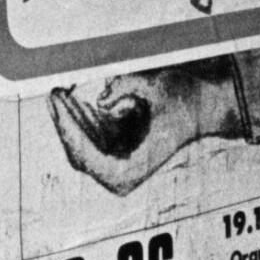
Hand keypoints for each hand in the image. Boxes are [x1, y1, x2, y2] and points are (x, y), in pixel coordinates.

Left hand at [47, 61, 246, 194]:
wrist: (206, 108)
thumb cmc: (185, 100)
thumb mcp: (158, 85)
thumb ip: (127, 86)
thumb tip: (102, 100)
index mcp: (131, 170)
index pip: (87, 158)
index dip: (69, 131)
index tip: (58, 105)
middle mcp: (120, 174)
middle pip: (77, 152)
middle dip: (63, 120)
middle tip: (54, 92)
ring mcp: (114, 162)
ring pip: (78, 141)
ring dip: (68, 114)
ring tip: (61, 88)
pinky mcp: (112, 148)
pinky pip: (85, 132)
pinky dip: (79, 113)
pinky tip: (72, 94)